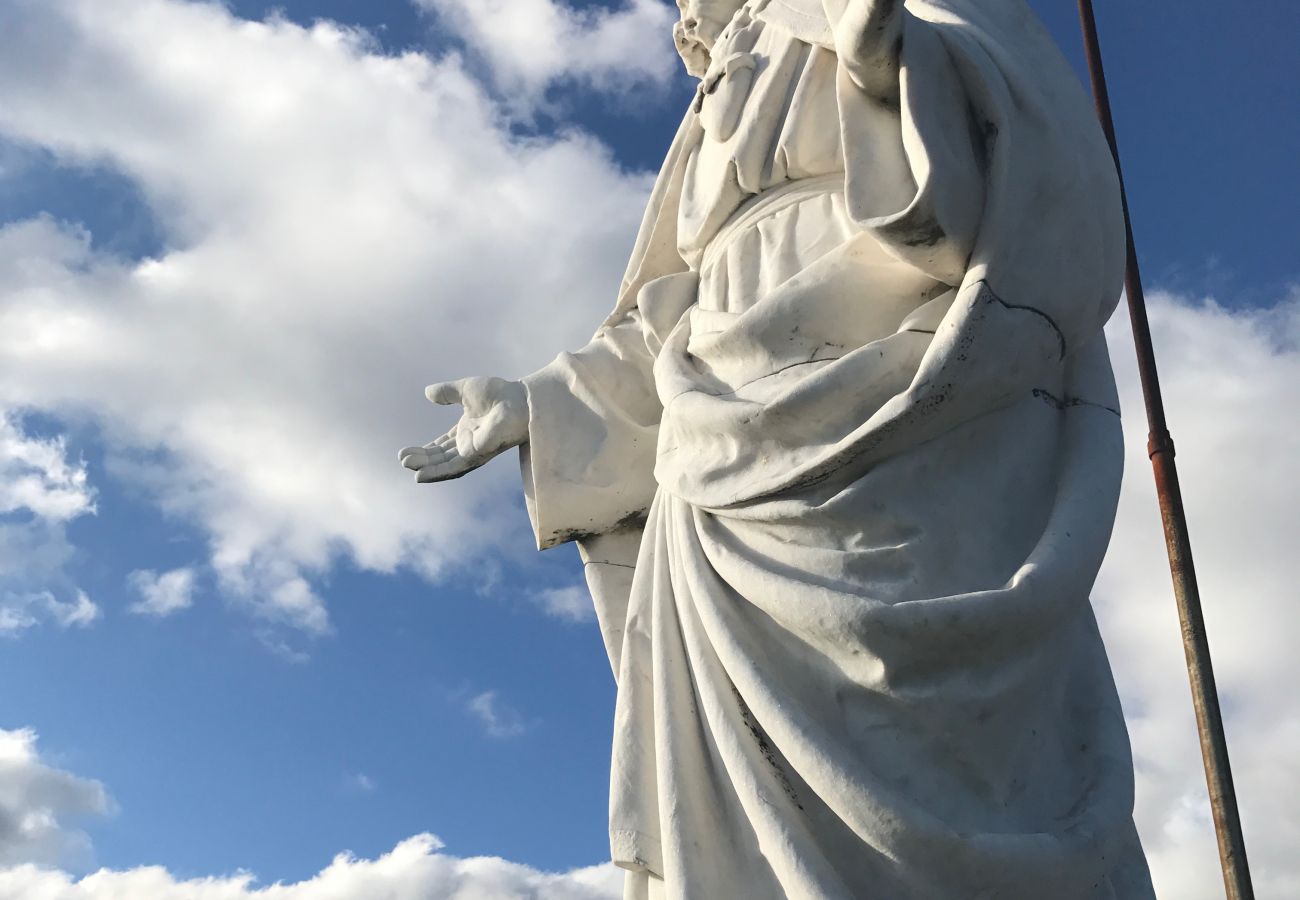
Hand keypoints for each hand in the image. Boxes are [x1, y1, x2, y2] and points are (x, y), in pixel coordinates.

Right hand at [399, 377, 527, 482]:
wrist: (519, 398)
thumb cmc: (500, 393)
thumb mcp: (466, 389)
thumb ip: (447, 392)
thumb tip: (427, 392)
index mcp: (466, 431)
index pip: (441, 447)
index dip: (424, 451)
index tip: (405, 453)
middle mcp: (469, 444)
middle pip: (441, 458)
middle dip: (422, 461)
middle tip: (403, 460)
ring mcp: (474, 451)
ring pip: (447, 466)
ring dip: (428, 469)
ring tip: (410, 469)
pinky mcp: (478, 454)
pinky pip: (455, 467)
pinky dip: (438, 472)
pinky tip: (422, 475)